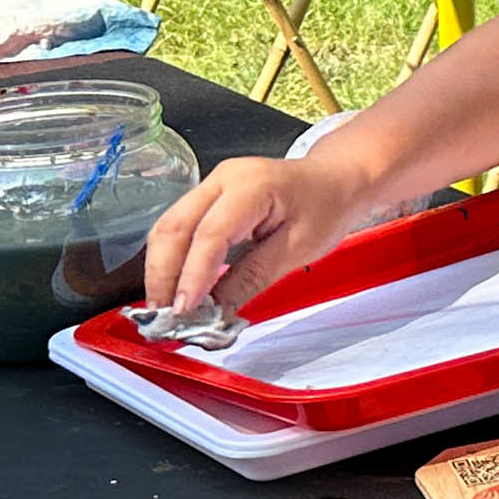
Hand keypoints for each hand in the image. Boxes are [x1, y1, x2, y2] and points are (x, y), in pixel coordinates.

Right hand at [142, 156, 374, 321]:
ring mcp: (212, 186)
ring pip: (168, 228)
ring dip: (161, 271)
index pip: (210, 234)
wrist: (337, 180)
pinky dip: (172, 261)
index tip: (184, 312)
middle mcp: (223, 179)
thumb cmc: (327, 205)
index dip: (192, 276)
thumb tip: (215, 311)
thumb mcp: (299, 248)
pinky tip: (175, 289)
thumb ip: (253, 277)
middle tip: (164, 318)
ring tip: (165, 310)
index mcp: (252, 184)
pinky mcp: (208, 199)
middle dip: (162, 276)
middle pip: (173, 227)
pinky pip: (179, 229)